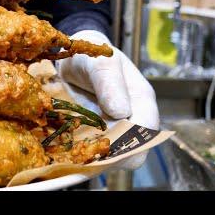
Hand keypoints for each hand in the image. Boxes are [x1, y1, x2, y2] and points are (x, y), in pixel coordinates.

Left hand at [55, 29, 159, 169]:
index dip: (130, 143)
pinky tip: (68, 154)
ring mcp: (114, 129)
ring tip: (74, 153)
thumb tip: (122, 112)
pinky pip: (93, 153)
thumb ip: (110, 82)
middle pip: (131, 151)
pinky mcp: (95, 136)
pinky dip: (83, 157)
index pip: (146, 131)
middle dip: (111, 155)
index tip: (108, 146)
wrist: (73, 59)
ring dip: (95, 158)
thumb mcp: (100, 62)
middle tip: (85, 152)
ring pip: (112, 157)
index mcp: (141, 100)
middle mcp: (131, 118)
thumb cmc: (92, 55)